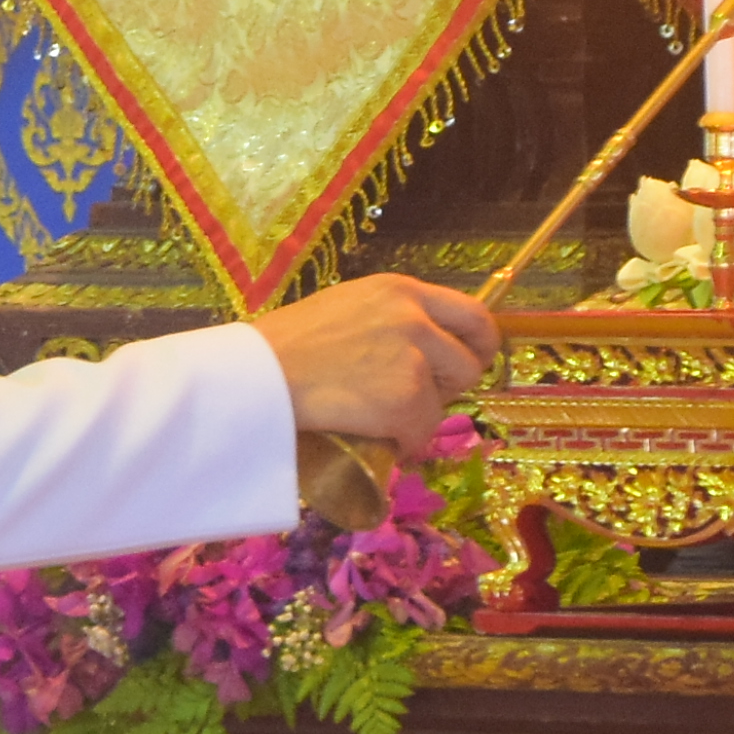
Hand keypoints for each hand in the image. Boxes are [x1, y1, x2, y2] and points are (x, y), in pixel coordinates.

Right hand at [253, 275, 495, 443]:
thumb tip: (419, 351)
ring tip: (375, 417)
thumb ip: (387, 320)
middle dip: (448, 386)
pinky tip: (369, 435)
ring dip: (417, 418)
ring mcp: (413, 359)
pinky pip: (420, 434)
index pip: (472, 313)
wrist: (255, 376)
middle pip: (469, 361)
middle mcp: (414, 317)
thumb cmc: (282, 346)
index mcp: (399, 290)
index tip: (469, 362)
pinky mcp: (405, 400)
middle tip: (414, 400)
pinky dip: (400, 443)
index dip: (478, 344)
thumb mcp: (345, 309)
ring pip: (442, 403)